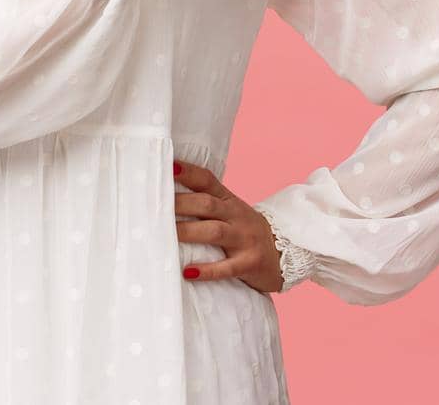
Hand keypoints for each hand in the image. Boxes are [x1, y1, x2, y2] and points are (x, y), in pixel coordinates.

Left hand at [173, 159, 283, 294]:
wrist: (284, 253)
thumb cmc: (244, 231)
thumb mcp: (230, 211)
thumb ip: (205, 202)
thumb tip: (163, 197)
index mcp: (229, 200)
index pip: (207, 180)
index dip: (187, 172)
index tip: (167, 166)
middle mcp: (236, 215)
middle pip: (207, 204)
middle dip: (181, 204)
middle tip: (155, 206)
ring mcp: (244, 239)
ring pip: (214, 232)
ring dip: (189, 232)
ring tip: (166, 234)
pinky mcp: (249, 263)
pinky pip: (227, 267)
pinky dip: (207, 270)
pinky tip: (188, 271)